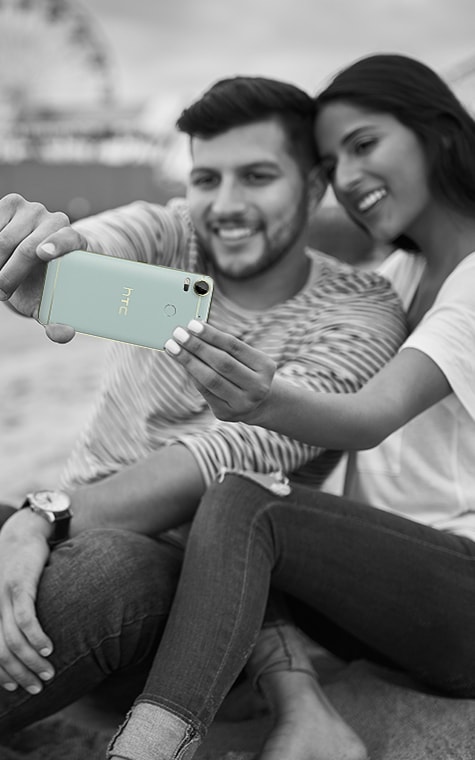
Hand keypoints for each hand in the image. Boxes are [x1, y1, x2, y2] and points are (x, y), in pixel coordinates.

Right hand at [0, 193, 87, 342]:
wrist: (30, 261)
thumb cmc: (44, 285)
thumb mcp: (50, 305)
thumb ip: (57, 321)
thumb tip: (65, 334)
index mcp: (75, 242)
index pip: (70, 239)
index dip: (58, 245)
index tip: (43, 254)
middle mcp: (56, 220)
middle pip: (27, 248)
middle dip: (8, 274)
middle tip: (1, 292)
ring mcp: (33, 209)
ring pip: (3, 239)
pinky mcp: (11, 202)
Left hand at [0, 511, 54, 693]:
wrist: (22, 533)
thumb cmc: (17, 568)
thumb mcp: (7, 595)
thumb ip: (9, 617)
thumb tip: (20, 645)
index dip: (1, 675)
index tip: (16, 687)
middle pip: (0, 653)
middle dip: (18, 675)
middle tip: (37, 688)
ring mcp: (2, 596)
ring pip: (13, 640)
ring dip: (31, 661)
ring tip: (49, 672)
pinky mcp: (19, 584)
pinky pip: (26, 617)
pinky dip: (36, 636)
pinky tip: (49, 647)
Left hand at [164, 320, 275, 422]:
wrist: (256, 403)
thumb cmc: (246, 371)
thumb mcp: (245, 357)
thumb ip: (224, 346)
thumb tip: (193, 330)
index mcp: (265, 367)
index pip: (234, 346)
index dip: (212, 335)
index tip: (192, 324)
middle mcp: (258, 387)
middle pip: (222, 363)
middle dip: (197, 346)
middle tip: (178, 334)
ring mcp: (242, 403)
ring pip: (211, 379)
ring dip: (188, 361)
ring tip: (173, 347)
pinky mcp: (226, 414)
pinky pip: (204, 391)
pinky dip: (191, 375)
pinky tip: (181, 363)